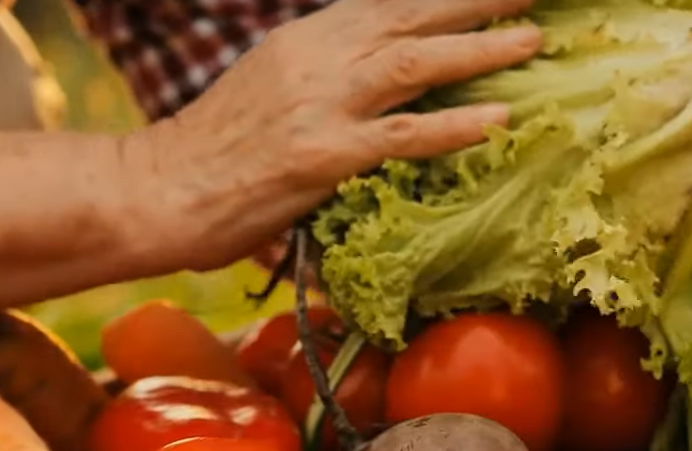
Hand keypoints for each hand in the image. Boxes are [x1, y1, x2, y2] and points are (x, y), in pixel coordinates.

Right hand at [124, 0, 541, 275]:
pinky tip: (498, 121)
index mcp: (305, 39)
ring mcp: (319, 105)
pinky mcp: (321, 157)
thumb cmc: (212, 155)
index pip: (387, 1)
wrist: (156, 191)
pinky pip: (400, 136)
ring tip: (534, 41)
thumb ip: (323, 77)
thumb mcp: (270, 91)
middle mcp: (316, 58)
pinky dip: (453, 126)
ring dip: (480, 50)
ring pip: (415, 62)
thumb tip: (377, 83)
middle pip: (412, 13)